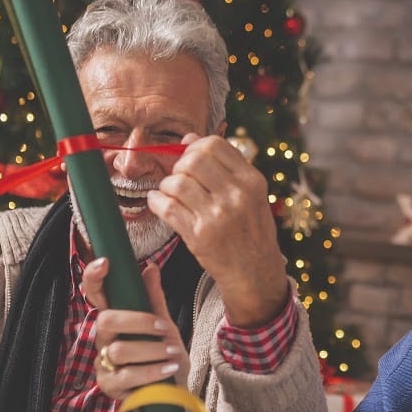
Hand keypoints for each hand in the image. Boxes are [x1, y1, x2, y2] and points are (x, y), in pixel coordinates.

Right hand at [84, 259, 188, 393]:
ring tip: (173, 353)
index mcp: (114, 318)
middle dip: (139, 322)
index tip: (105, 262)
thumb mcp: (164, 326)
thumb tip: (150, 267)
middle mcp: (103, 338)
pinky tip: (168, 369)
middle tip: (164, 328)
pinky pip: (126, 376)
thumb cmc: (164, 356)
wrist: (173, 390)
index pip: (95, 293)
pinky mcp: (108, 385)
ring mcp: (103, 362)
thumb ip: (154, 300)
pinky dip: (152, 371)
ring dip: (151, 350)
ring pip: (119, 350)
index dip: (94, 277)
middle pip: (107, 320)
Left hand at [149, 134, 288, 327]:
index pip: (214, 144)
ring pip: (177, 182)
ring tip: (170, 195)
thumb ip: (225, 166)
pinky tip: (159, 203)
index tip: (189, 159)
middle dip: (179, 166)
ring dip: (166, 186)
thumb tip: (189, 138)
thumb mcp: (250, 194)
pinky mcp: (200, 236)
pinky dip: (156, 202)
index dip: (194, 147)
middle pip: (193, 159)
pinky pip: (167, 207)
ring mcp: (218, 216)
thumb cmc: (250, 230)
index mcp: (252, 180)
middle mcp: (237, 195)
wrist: (255, 273)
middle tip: (179, 179)